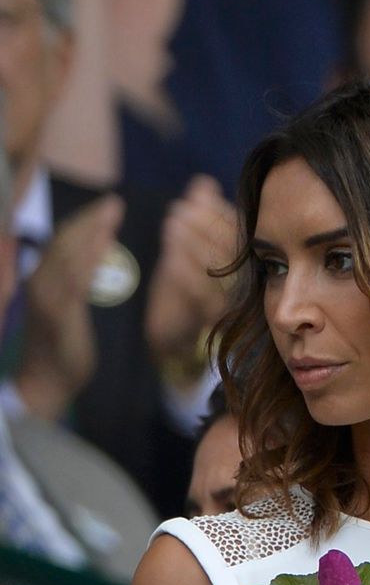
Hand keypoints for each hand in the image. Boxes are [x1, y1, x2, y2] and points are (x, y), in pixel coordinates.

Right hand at [16, 194, 124, 418]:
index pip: (60, 240)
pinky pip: (76, 278)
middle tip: (114, 202)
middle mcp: (39, 281)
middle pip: (64, 240)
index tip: (104, 206)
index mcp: (40, 278)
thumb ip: (75, 287)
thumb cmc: (60, 350)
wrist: (46, 382)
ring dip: (92, 230)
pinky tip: (106, 243)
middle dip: (90, 219)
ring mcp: (48, 296)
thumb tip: (96, 264)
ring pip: (69, 253)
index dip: (82, 221)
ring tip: (113, 214)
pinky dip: (91, 257)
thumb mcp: (65, 311)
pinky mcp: (60, 313)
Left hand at [145, 175, 236, 376]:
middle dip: (204, 226)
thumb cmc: (184, 284)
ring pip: (217, 271)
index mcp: (247, 265)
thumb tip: (202, 184)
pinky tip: (169, 258)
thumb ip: (201, 213)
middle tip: (180, 209)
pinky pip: (201, 295)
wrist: (174, 333)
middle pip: (230, 250)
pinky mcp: (212, 323)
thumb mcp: (191, 242)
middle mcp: (245, 287)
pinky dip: (185, 274)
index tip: (197, 198)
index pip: (239, 233)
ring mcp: (231, 306)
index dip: (218, 213)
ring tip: (171, 224)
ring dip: (192, 244)